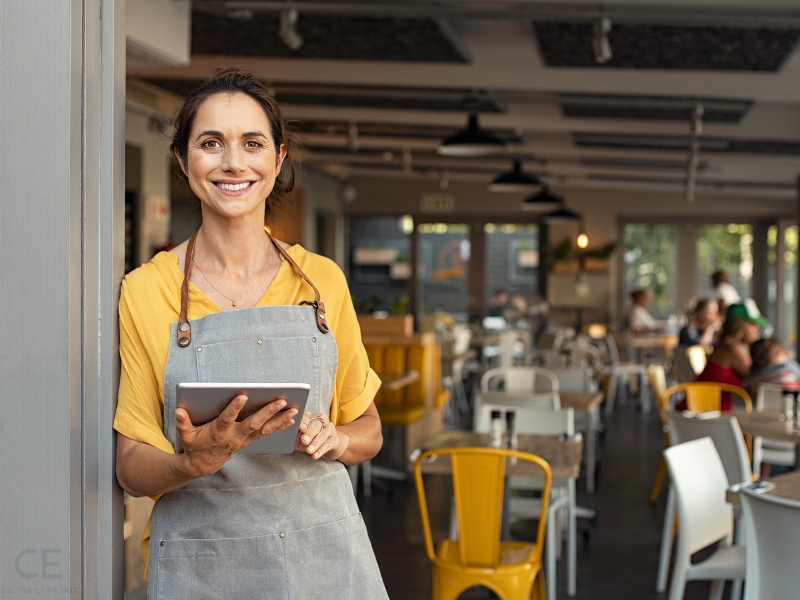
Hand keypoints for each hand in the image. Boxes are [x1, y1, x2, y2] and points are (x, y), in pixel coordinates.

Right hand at [175, 394, 297, 476]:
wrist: (203, 465)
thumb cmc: (194, 445)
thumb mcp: (185, 435)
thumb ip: (183, 423)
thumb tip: (179, 411)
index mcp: (218, 432)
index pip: (227, 418)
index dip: (234, 408)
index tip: (243, 395)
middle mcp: (234, 436)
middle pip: (253, 423)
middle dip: (268, 411)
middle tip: (281, 400)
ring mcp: (244, 439)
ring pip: (265, 428)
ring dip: (280, 419)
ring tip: (294, 409)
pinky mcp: (249, 440)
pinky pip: (267, 433)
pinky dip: (279, 426)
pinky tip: (291, 419)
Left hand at [295, 411, 348, 459]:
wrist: (327, 445)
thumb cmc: (310, 440)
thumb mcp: (300, 437)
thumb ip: (295, 435)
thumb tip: (288, 437)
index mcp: (310, 417)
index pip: (306, 418)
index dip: (303, 423)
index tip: (300, 429)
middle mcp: (321, 420)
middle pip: (315, 425)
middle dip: (309, 434)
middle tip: (304, 441)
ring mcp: (330, 429)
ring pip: (322, 435)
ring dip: (315, 443)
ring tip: (309, 451)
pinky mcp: (335, 439)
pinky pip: (328, 444)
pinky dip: (321, 450)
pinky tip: (315, 455)